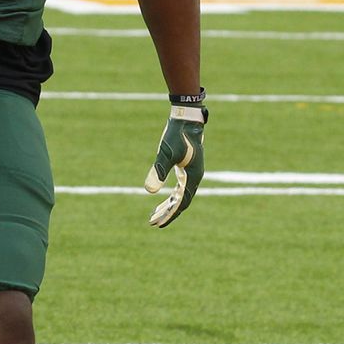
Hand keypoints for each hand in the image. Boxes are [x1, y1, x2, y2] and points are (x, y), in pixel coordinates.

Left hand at [144, 101, 206, 226]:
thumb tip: (149, 191)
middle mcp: (194, 178)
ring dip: (168, 206)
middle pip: (180, 202)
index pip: (180, 203)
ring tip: (154, 214)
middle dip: (167, 213)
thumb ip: (158, 171)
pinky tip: (162, 198)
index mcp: (192, 177)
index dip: (169, 215)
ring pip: (180, 195)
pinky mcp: (186, 168)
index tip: (157, 224)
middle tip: (152, 222)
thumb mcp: (165, 153)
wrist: (186, 119)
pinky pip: (180, 187)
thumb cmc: (177, 135)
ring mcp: (191, 173)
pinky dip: (171, 195)